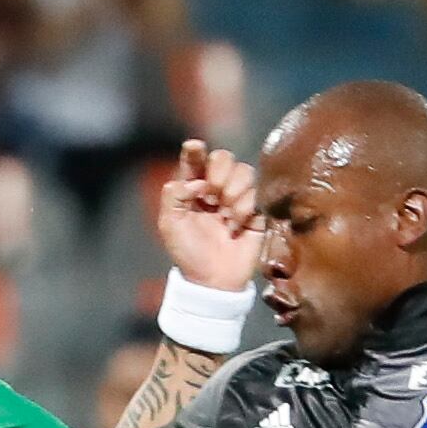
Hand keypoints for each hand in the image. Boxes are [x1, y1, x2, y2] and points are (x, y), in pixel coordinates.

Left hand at [150, 138, 257, 291]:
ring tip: (225, 214)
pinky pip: (257, 194)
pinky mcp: (256, 211)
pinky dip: (245, 208)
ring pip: (244, 171)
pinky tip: (235, 226)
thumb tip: (196, 181)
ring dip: (234, 190)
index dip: (195, 150)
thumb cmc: (189, 253)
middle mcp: (216, 188)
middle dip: (219, 171)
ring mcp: (238, 198)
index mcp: (193, 188)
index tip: (194, 147)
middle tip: (212, 193)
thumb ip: (174, 196)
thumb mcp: (170, 224)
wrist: (213, 280)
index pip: (195, 159)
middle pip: (224, 157)